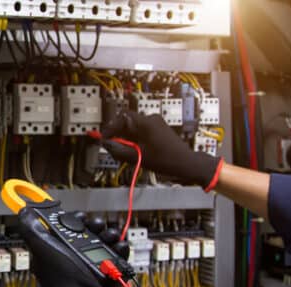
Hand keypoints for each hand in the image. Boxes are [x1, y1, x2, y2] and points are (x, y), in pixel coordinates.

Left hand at [16, 209, 130, 286]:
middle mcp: (69, 259)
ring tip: (112, 238)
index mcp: (53, 251)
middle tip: (99, 227)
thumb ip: (30, 228)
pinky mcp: (103, 275)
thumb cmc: (62, 280)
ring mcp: (86, 267)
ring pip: (102, 243)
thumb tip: (23, 211)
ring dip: (110, 236)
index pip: (63, 227)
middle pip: (86, 233)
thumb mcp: (41, 248)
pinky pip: (114, 258)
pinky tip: (119, 249)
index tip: (81, 217)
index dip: (73, 219)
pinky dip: (119, 252)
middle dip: (96, 227)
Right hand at [101, 111, 223, 188]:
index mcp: (145, 123)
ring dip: (126, 136)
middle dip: (118, 132)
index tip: (104, 138)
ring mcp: (156, 123)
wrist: (186, 163)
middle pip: (127, 121)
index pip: (121, 119)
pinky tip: (135, 149)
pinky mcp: (159, 129)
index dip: (110, 129)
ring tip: (124, 149)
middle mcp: (151, 119)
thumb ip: (119, 150)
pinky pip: (142, 129)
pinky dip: (135, 137)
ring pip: (134, 126)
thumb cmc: (165, 160)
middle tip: (112, 144)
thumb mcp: (137, 157)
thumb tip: (106, 145)